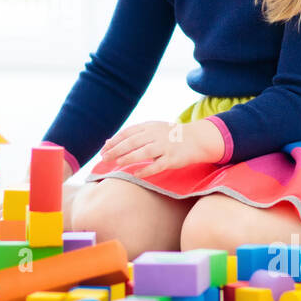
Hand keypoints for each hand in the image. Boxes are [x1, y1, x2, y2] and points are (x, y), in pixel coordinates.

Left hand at [98, 119, 224, 177]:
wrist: (196, 139)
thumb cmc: (169, 136)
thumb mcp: (151, 130)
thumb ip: (131, 136)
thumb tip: (108, 142)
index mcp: (149, 126)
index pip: (128, 133)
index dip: (114, 141)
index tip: (103, 150)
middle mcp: (156, 135)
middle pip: (133, 142)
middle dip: (117, 150)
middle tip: (104, 158)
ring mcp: (165, 146)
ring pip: (144, 152)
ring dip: (129, 157)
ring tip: (118, 163)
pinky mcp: (173, 158)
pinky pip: (158, 165)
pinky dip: (147, 170)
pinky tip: (136, 174)